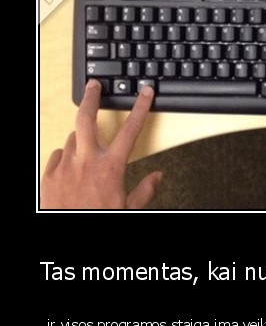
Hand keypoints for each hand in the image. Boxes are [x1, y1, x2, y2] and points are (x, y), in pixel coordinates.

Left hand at [41, 80, 161, 208]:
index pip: (131, 130)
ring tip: (87, 144)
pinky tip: (70, 163)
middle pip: (86, 118)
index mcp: (110, 168)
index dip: (140, 108)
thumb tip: (158, 177)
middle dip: (91, 98)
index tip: (144, 93)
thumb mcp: (128, 208)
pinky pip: (56, 156)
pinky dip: (64, 156)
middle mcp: (86, 162)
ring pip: (71, 139)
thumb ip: (145, 190)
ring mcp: (64, 167)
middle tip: (93, 86)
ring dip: (80, 138)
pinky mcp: (48, 177)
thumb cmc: (98, 218)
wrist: (68, 239)